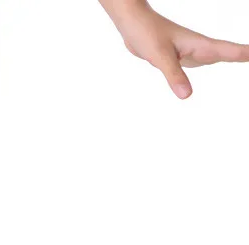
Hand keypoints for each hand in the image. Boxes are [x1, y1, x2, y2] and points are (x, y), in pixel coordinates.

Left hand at [104, 1, 248, 97]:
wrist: (132, 24)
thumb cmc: (146, 34)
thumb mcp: (160, 57)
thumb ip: (174, 75)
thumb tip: (187, 96)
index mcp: (198, 45)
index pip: (227, 51)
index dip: (244, 55)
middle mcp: (197, 47)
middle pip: (226, 53)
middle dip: (242, 56)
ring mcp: (188, 50)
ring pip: (214, 56)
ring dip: (230, 57)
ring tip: (246, 58)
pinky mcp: (178, 54)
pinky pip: (199, 59)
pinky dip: (210, 61)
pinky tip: (212, 62)